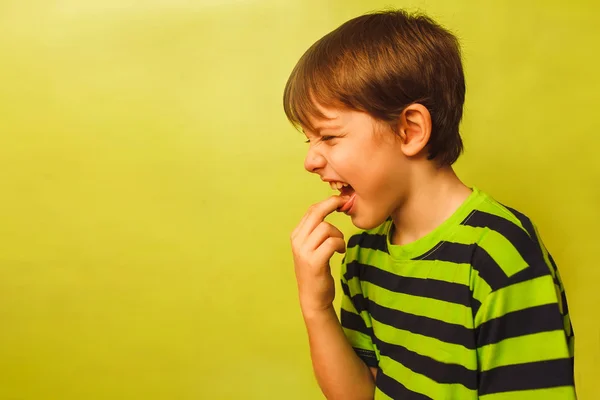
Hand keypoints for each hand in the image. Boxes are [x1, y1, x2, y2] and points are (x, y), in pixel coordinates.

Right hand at [290, 195, 348, 315]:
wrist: (313, 298)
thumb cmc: (316, 271)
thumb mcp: (311, 248)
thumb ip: (316, 231)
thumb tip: (329, 207)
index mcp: (296, 236)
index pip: (311, 211)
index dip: (327, 202)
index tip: (340, 200)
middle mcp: (297, 242)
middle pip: (317, 214)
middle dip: (333, 205)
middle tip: (345, 203)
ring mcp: (304, 252)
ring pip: (326, 228)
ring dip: (338, 235)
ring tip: (339, 245)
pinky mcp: (315, 262)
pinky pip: (332, 243)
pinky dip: (340, 244)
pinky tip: (340, 251)